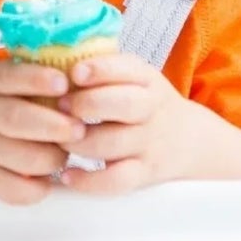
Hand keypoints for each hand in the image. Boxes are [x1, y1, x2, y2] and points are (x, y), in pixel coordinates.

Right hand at [0, 60, 85, 204]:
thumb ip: (18, 75)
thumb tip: (74, 76)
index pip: (9, 77)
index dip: (37, 80)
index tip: (63, 83)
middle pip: (17, 120)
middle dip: (54, 126)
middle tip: (79, 128)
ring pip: (20, 157)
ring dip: (52, 158)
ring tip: (66, 153)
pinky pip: (11, 190)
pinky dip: (36, 189)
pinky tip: (48, 180)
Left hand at [55, 52, 200, 194]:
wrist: (187, 139)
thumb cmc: (142, 101)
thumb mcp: (133, 77)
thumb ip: (102, 67)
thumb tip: (53, 58)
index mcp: (146, 79)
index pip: (126, 68)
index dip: (99, 70)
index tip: (74, 73)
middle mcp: (151, 109)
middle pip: (124, 104)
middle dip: (87, 104)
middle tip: (60, 106)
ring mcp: (149, 143)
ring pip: (114, 143)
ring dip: (79, 142)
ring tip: (58, 139)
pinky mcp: (143, 173)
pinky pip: (117, 181)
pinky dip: (89, 181)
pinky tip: (68, 175)